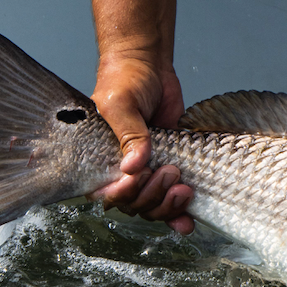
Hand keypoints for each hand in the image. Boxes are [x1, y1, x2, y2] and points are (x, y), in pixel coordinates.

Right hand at [91, 52, 195, 232]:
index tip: (140, 176)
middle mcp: (120, 171)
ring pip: (153, 207)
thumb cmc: (125, 80)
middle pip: (134, 205)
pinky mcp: (167, 165)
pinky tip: (188, 221)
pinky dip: (179, 213)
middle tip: (169, 172)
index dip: (126, 194)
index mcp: (98, 161)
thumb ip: (128, 134)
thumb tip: (133, 166)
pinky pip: (170, 198)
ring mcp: (145, 170)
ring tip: (184, 188)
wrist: (149, 65)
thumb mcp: (120, 103)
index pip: (108, 194)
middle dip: (154, 196)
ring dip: (168, 206)